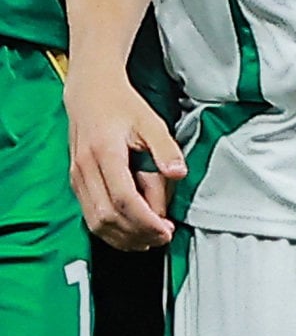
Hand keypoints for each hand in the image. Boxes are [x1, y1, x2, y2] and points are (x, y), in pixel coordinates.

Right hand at [66, 64, 182, 249]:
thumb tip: (179, 174)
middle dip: (137, 233)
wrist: (90, 95)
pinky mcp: (76, 183)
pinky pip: (89, 216)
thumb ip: (165, 149)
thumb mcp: (151, 121)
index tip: (166, 229)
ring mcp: (77, 178)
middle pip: (108, 216)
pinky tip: (130, 233)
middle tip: (162, 238)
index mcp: (105, 153)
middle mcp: (85, 169)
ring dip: (122, 237)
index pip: (124, 199)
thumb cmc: (122, 107)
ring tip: (149, 240)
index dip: (146, 220)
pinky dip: (110, 230)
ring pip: (95, 222)